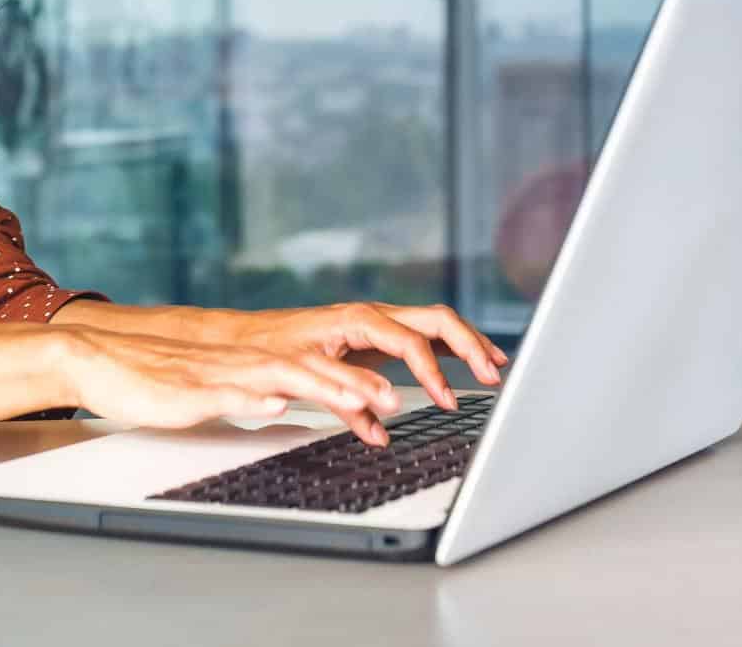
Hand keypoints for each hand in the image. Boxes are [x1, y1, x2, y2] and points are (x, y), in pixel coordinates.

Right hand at [57, 328, 407, 444]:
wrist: (99, 362)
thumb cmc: (156, 379)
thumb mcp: (216, 390)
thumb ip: (252, 393)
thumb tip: (287, 400)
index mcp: (251, 364)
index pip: (315, 368)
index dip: (356, 381)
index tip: (394, 398)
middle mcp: (242, 363)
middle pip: (310, 368)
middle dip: (355, 384)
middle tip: (396, 399)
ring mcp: (217, 375)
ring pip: (278, 375)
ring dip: (321, 386)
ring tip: (358, 400)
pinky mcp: (188, 390)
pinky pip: (226, 392)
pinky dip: (254, 395)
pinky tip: (275, 400)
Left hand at [214, 302, 507, 415]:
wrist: (247, 339)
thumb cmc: (271, 352)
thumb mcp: (305, 377)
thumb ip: (346, 399)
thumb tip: (382, 427)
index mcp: (359, 319)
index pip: (412, 342)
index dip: (434, 373)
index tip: (449, 401)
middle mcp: (373, 315)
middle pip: (437, 321)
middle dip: (470, 346)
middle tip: (493, 375)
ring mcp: (377, 322)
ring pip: (435, 325)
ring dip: (467, 344)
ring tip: (494, 367)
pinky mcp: (376, 335)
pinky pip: (422, 337)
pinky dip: (449, 351)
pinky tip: (467, 367)